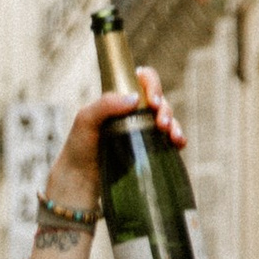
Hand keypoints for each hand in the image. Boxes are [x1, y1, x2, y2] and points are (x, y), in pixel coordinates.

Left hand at [45, 69, 183, 216]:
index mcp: (121, 98)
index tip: (151, 102)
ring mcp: (144, 129)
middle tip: (161, 124)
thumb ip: (105, 105)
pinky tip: (179, 144)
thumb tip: (134, 99)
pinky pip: (170, 139)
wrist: (81, 178)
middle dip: (165, 109)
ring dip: (175, 125)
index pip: (143, 80)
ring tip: (173, 137)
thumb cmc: (80, 145)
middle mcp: (135, 111)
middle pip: (159, 101)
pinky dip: (178, 139)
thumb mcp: (86, 120)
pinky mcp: (150, 148)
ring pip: (167, 119)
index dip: (152, 85)